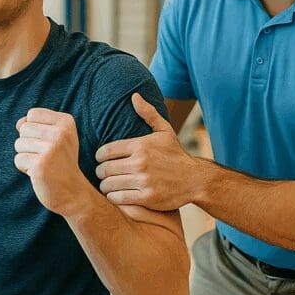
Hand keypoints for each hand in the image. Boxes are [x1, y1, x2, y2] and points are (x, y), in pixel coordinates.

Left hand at [14, 108, 91, 216]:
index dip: (34, 129)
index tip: (48, 142)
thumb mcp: (56, 137)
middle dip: (28, 143)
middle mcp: (60, 133)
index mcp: (66, 122)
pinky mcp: (40, 166)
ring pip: (19, 144)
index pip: (32, 114)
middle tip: (45, 156)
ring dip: (26, 156)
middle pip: (24, 128)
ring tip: (43, 164)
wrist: (73, 192)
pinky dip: (25, 168)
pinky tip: (39, 172)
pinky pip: (18, 159)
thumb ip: (37, 125)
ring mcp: (51, 150)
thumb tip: (19, 123)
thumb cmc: (61, 162)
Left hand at [94, 93, 200, 211]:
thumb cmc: (176, 155)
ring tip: (109, 185)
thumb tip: (134, 96)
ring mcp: (143, 181)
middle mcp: (140, 162)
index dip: (99, 156)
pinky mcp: (146, 198)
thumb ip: (148, 113)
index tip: (102, 160)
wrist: (195, 179)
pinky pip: (118, 198)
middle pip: (104, 169)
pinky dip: (113, 197)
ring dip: (105, 186)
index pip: (105, 151)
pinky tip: (117, 195)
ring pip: (109, 185)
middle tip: (103, 174)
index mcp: (140, 145)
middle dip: (100, 172)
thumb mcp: (164, 131)